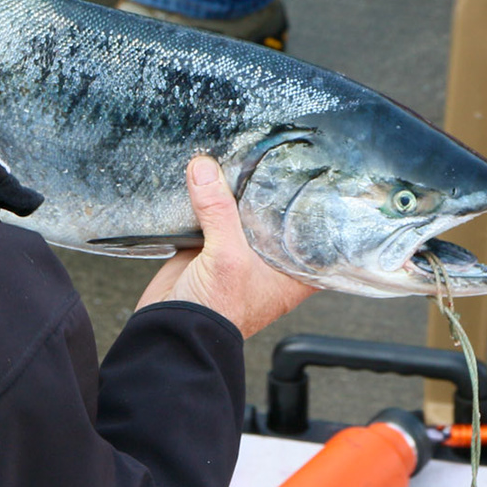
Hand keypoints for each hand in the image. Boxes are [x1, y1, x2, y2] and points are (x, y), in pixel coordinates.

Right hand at [137, 156, 316, 339]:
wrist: (173, 331)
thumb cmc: (217, 314)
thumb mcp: (227, 256)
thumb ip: (219, 210)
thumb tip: (206, 170)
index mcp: (290, 270)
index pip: (310, 231)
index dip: (312, 204)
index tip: (313, 173)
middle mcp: (267, 260)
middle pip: (271, 214)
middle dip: (266, 188)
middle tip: (267, 155)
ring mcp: (236, 253)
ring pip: (238, 212)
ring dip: (232, 192)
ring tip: (236, 158)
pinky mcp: (207, 248)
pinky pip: (209, 215)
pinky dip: (205, 199)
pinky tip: (204, 180)